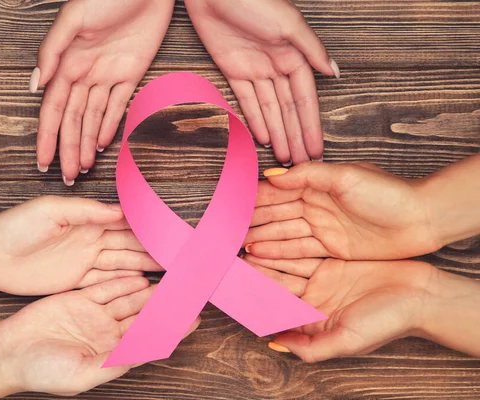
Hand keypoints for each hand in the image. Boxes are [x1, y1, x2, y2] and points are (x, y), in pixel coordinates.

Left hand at [0, 196, 161, 295]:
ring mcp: (83, 260)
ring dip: (144, 265)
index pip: (125, 223)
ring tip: (168, 270)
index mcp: (87, 220)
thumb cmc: (15, 226)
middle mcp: (90, 239)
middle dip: (153, 248)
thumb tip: (120, 211)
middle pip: (129, 244)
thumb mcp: (50, 210)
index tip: (170, 232)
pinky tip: (143, 283)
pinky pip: (105, 279)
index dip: (148, 228)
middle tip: (178, 255)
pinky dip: (124, 280)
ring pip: (121, 262)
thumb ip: (85, 211)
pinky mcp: (74, 279)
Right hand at [0, 277, 199, 395]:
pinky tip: (142, 276)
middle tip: (188, 291)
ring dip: (151, 291)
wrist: (8, 353)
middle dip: (166, 305)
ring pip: (130, 299)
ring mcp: (95, 315)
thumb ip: (114, 362)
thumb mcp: (81, 373)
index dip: (172, 329)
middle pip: (145, 316)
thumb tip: (145, 353)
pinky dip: (124, 282)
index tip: (194, 318)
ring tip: (172, 279)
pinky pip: (108, 288)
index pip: (149, 339)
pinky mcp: (81, 299)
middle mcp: (108, 333)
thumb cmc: (43, 371)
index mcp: (112, 354)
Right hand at [31, 0, 174, 184]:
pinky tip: (102, 144)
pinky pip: (117, 106)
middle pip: (73, 120)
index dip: (47, 136)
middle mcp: (84, 73)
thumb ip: (52, 52)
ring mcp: (107, 76)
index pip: (53, 109)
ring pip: (93, 117)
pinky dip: (109, 125)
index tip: (42, 162)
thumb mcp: (73, 19)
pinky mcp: (130, 74)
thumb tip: (35, 86)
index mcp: (66, 63)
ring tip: (83, 168)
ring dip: (87, 143)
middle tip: (66, 177)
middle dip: (68, 149)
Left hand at [185, 0, 338, 164]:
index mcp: (294, 56)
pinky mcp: (233, 70)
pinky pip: (246, 100)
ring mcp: (255, 70)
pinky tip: (263, 138)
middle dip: (296, 137)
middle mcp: (277, 66)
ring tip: (284, 158)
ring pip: (269, 109)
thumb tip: (333, 73)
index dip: (311, 126)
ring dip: (277, 133)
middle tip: (301, 164)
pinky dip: (254, 119)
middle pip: (288, 110)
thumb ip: (311, 50)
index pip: (305, 100)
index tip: (317, 150)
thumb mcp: (289, 24)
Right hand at [244, 163, 441, 260]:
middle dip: (252, 223)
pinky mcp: (331, 248)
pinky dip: (279, 254)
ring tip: (238, 249)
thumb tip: (272, 174)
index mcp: (316, 185)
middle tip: (227, 233)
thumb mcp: (346, 177)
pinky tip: (260, 257)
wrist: (421, 220)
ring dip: (262, 241)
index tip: (230, 207)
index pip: (277, 193)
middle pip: (276, 215)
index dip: (253, 200)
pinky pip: (299, 252)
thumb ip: (308, 174)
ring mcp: (323, 228)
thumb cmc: (387, 194)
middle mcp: (316, 205)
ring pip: (284, 235)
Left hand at [244, 256, 436, 361]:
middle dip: (252, 273)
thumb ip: (310, 347)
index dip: (253, 297)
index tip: (229, 286)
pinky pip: (304, 249)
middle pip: (276, 283)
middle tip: (226, 259)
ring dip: (264, 254)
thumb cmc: (387, 322)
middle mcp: (314, 298)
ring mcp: (323, 277)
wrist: (421, 296)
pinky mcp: (334, 260)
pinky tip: (267, 234)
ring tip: (238, 244)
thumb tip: (274, 345)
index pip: (275, 307)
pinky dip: (286, 243)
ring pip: (286, 263)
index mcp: (313, 319)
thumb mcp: (347, 340)